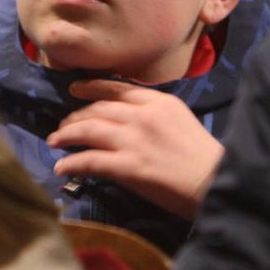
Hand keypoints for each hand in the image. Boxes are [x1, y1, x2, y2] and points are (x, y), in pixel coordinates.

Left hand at [46, 79, 223, 219]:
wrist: (215, 182)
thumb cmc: (203, 157)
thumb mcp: (180, 120)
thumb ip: (154, 114)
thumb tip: (126, 119)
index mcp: (159, 101)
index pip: (116, 89)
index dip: (91, 88)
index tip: (75, 89)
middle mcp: (143, 115)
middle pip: (98, 109)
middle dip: (75, 117)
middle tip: (63, 126)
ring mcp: (134, 140)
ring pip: (88, 130)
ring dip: (66, 135)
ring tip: (55, 142)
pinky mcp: (128, 166)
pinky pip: (90, 160)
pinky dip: (72, 163)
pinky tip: (61, 168)